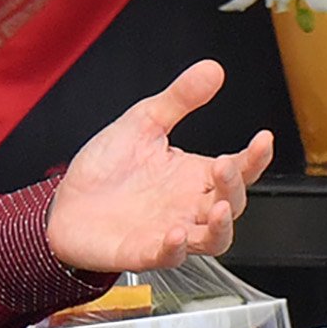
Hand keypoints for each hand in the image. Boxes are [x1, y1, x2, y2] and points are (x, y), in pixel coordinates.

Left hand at [45, 60, 276, 276]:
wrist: (64, 203)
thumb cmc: (106, 169)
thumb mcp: (143, 123)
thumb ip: (179, 99)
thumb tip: (211, 70)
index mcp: (194, 175)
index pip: (239, 169)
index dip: (256, 157)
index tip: (263, 139)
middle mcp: (189, 206)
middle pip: (233, 204)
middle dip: (234, 186)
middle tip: (223, 166)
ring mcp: (171, 231)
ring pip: (214, 240)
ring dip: (221, 227)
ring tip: (218, 209)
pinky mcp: (145, 252)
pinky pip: (170, 257)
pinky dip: (177, 248)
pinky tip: (176, 232)